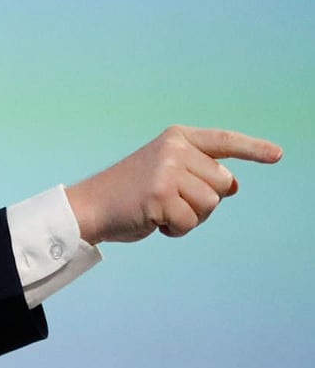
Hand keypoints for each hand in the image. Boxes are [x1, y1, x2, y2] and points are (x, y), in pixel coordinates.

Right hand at [65, 126, 281, 243]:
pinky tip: (153, 221)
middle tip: (170, 200)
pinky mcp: (161, 196)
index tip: (277, 155)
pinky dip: (176, 229)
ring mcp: (167, 171)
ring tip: (160, 210)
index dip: (252, 149)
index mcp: (176, 138)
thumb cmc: (129, 194)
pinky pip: (190, 222)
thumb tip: (235, 186)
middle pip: (223, 183)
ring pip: (210, 205)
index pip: (223, 141)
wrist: (90, 205)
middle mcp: (174, 149)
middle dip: (204, 200)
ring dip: (189, 217)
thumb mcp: (166, 172)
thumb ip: (199, 173)